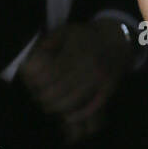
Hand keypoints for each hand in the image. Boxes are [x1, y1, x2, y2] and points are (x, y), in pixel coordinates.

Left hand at [18, 20, 132, 142]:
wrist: (117, 38)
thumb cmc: (85, 36)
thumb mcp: (64, 31)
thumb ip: (46, 45)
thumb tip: (29, 63)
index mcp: (74, 51)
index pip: (46, 76)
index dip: (34, 82)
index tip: (30, 81)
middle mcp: (87, 66)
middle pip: (56, 92)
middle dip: (42, 97)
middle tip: (38, 95)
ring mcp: (99, 79)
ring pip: (71, 102)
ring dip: (56, 107)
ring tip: (49, 104)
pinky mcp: (108, 89)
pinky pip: (92, 108)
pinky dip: (78, 116)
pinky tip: (67, 117)